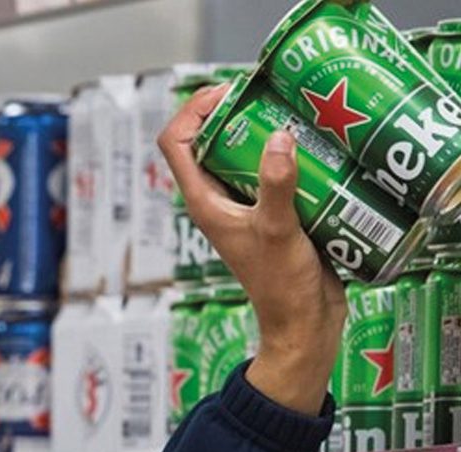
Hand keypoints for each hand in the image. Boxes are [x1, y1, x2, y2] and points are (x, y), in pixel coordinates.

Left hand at [158, 84, 346, 415]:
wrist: (302, 323)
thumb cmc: (280, 285)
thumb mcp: (277, 230)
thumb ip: (277, 185)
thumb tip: (279, 138)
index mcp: (203, 201)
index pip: (174, 143)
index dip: (191, 110)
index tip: (228, 92)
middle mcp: (216, 200)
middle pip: (207, 141)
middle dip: (232, 113)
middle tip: (268, 96)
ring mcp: (242, 207)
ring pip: (240, 155)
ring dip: (261, 132)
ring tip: (292, 114)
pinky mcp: (270, 213)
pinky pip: (269, 172)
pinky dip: (284, 155)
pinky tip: (312, 147)